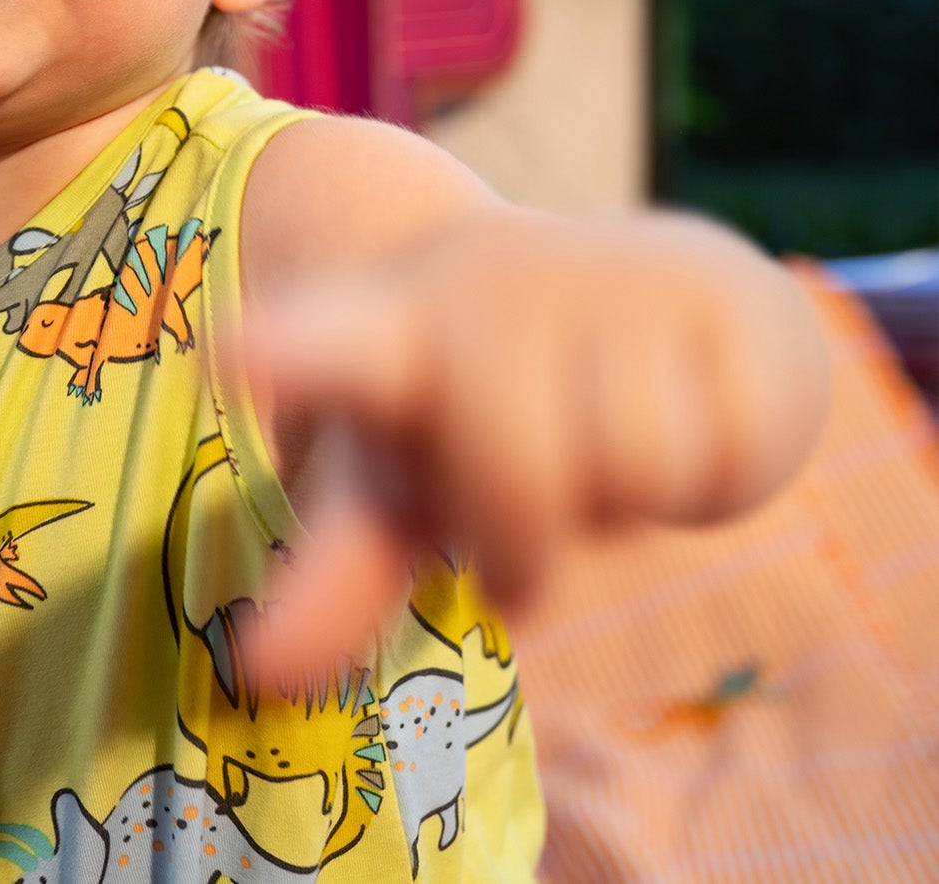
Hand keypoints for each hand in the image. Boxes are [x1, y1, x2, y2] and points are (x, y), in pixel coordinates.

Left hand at [237, 207, 826, 670]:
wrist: (643, 289)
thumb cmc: (500, 402)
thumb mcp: (407, 479)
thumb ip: (335, 573)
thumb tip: (261, 672)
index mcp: (390, 337)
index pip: (331, 347)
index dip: (286, 356)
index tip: (227, 356)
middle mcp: (489, 289)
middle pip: (516, 480)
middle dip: (528, 538)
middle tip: (525, 510)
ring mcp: (603, 276)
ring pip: (630, 472)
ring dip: (626, 496)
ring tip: (607, 432)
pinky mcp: (715, 284)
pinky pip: (721, 455)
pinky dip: (710, 470)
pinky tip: (687, 400)